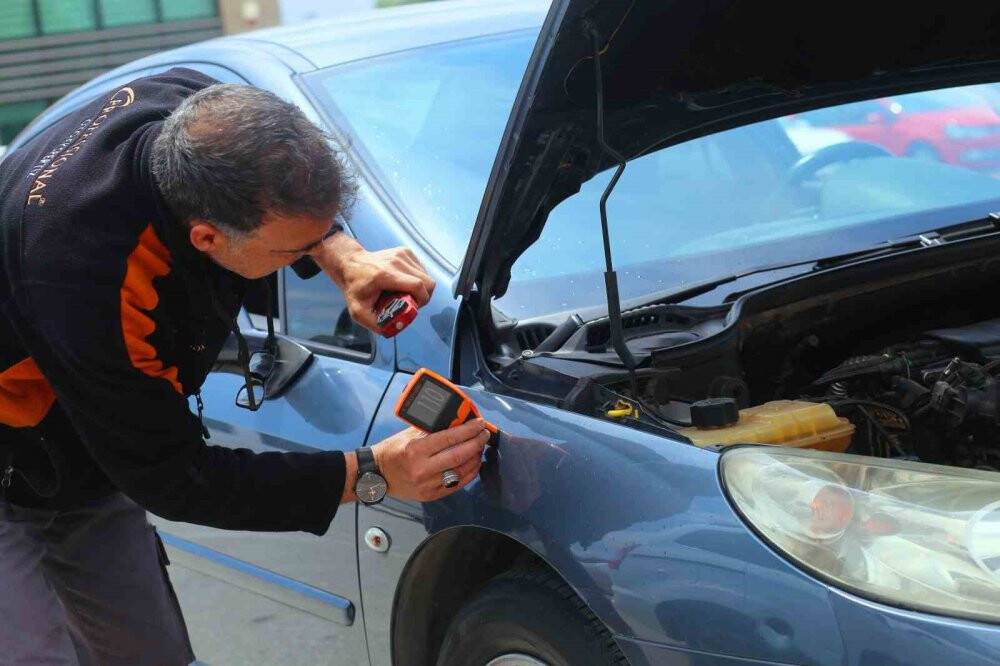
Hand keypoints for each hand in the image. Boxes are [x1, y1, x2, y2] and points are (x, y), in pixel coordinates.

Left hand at [311, 234, 434, 333]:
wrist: (350, 264)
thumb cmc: (355, 288)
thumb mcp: (358, 311)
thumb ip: (375, 324)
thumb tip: (397, 328)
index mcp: (385, 275)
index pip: (417, 285)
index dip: (422, 300)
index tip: (413, 307)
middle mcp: (395, 261)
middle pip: (427, 281)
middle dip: (423, 297)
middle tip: (411, 303)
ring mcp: (401, 254)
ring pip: (426, 276)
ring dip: (421, 288)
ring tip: (405, 293)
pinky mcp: (405, 251)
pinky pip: (422, 269)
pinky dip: (418, 279)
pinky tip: (404, 283)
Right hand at [371, 420, 489, 501]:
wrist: (376, 475)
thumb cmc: (392, 450)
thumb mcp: (409, 434)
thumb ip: (432, 429)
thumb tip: (457, 421)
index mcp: (416, 449)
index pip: (449, 438)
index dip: (468, 430)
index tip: (479, 423)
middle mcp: (423, 468)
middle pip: (459, 455)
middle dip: (476, 443)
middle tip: (485, 434)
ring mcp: (427, 485)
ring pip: (461, 471)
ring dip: (475, 458)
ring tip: (480, 448)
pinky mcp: (430, 496)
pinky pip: (456, 485)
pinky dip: (469, 473)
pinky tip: (474, 463)